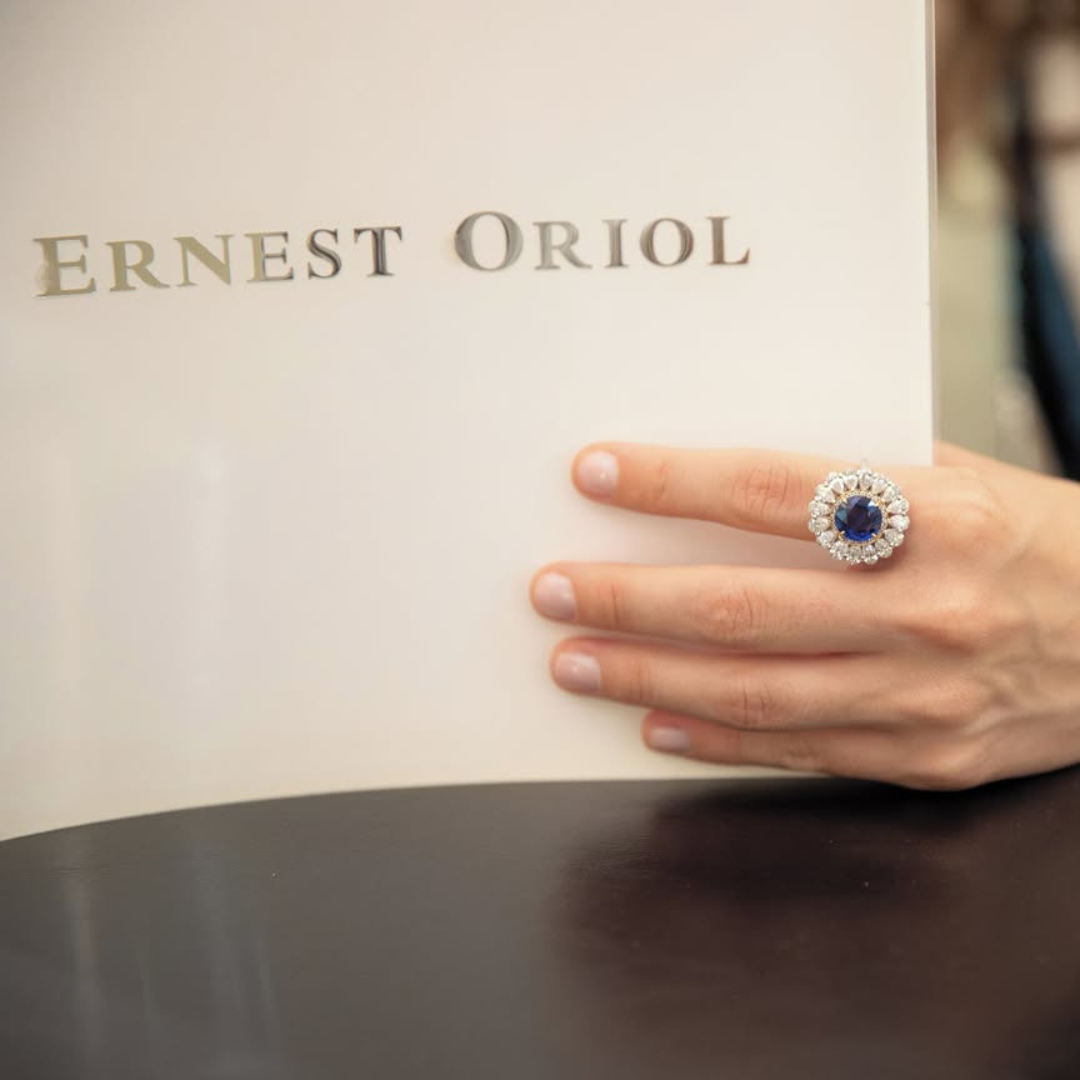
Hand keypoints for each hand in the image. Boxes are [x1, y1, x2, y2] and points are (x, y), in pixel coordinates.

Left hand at [530, 442, 1079, 788]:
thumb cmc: (1042, 538)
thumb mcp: (963, 478)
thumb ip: (853, 477)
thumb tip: (719, 477)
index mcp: (938, 518)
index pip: (769, 491)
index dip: (672, 483)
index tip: (595, 474)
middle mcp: (929, 611)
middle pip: (742, 607)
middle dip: (629, 601)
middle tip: (551, 592)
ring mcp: (926, 696)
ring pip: (756, 694)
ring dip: (649, 681)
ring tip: (575, 663)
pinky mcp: (927, 757)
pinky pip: (800, 752)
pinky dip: (716, 742)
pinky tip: (653, 725)